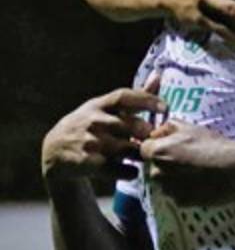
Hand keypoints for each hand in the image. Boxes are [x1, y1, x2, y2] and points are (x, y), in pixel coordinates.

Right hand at [41, 89, 164, 185]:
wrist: (54, 152)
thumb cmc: (89, 126)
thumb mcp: (105, 107)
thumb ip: (134, 97)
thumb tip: (158, 76)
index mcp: (99, 105)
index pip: (124, 97)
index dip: (147, 100)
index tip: (165, 107)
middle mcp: (94, 121)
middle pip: (131, 126)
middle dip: (147, 134)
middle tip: (155, 140)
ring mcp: (90, 142)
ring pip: (128, 149)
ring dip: (141, 154)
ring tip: (143, 156)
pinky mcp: (89, 164)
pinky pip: (120, 169)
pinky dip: (130, 172)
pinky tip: (131, 170)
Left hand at [141, 121, 234, 204]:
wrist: (234, 169)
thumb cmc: (213, 146)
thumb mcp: (190, 127)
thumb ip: (167, 127)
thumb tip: (157, 133)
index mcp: (156, 153)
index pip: (144, 149)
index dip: (158, 146)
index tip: (172, 146)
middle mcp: (156, 174)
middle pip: (153, 167)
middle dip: (165, 162)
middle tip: (187, 157)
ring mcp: (168, 190)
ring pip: (165, 181)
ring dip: (174, 176)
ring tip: (196, 170)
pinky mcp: (180, 202)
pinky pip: (176, 193)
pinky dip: (185, 188)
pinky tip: (200, 180)